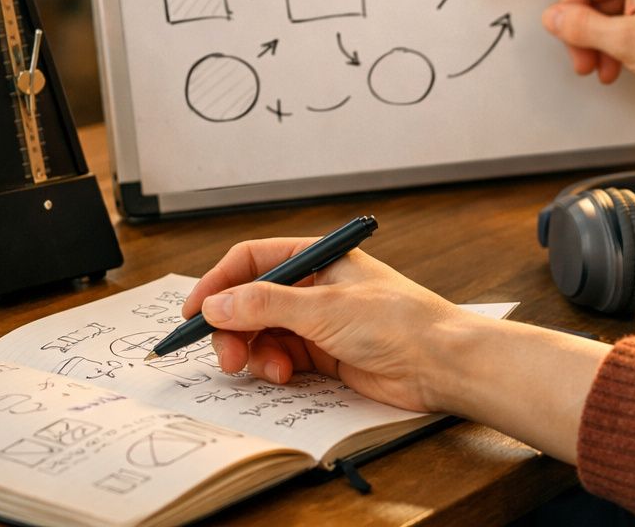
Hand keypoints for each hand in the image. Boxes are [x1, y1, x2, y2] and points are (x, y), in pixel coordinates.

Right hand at [182, 237, 610, 462]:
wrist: (440, 363)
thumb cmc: (399, 321)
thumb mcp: (324, 307)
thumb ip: (266, 304)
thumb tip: (217, 303)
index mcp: (318, 257)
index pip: (253, 260)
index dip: (218, 283)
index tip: (194, 312)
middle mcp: (316, 286)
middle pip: (251, 302)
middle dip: (234, 328)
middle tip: (228, 357)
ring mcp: (319, 322)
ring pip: (263, 334)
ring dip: (255, 353)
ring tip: (267, 370)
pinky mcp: (325, 355)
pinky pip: (281, 359)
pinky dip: (274, 369)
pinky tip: (285, 378)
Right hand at [513, 0, 634, 103]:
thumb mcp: (627, 42)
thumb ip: (583, 27)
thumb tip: (555, 17)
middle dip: (577, 22)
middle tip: (579, 58)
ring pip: (607, 4)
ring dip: (596, 37)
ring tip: (599, 69)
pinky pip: (627, 13)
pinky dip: (615, 38)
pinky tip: (616, 65)